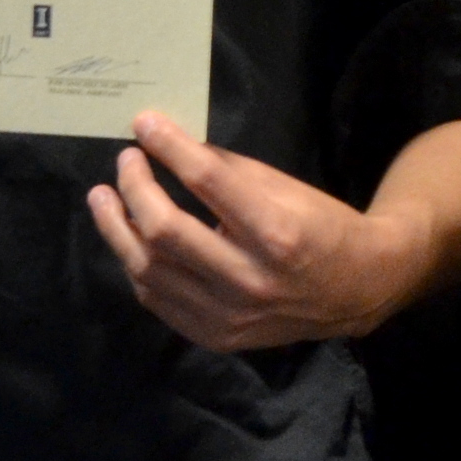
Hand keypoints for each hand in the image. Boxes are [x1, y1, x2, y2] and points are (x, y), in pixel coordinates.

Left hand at [88, 112, 429, 351]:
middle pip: (164, 231)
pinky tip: (129, 240)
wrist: (357, 290)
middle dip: (135, 188)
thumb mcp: (284, 187)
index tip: (143, 124)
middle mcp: (249, 279)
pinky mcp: (216, 336)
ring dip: (117, 228)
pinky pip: (157, 300)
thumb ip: (226, 170)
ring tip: (103, 198)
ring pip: (149, 270)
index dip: (169, 147)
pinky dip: (137, 265)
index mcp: (276, 233)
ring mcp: (229, 315)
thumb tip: (169, 145)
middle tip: (126, 161)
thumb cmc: (323, 227)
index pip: (207, 180)